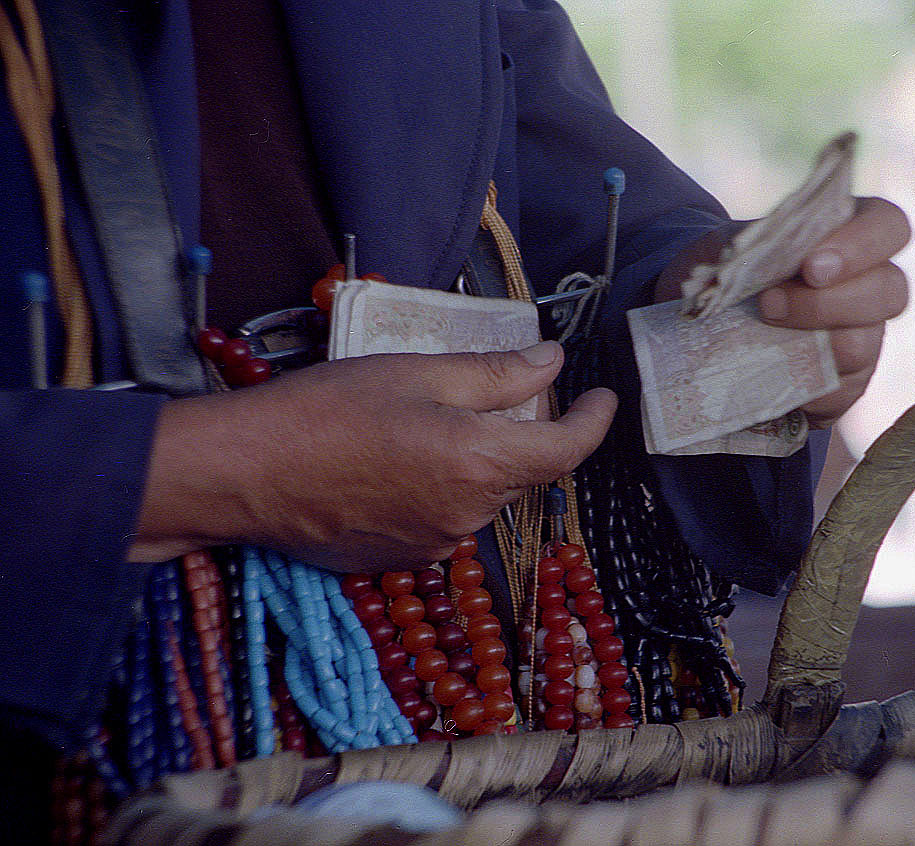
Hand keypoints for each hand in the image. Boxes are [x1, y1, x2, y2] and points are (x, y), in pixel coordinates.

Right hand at [128, 341, 615, 569]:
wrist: (243, 475)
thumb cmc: (325, 412)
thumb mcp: (417, 374)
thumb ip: (496, 373)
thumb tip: (554, 364)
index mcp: (481, 465)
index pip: (568, 450)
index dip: (595, 422)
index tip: (605, 399)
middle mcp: (470, 516)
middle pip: (522, 471)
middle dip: (524, 432)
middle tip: (499, 387)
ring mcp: (435, 544)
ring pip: (482, 494)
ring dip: (477, 460)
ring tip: (426, 421)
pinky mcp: (402, 560)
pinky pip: (444, 516)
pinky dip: (441, 486)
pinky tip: (396, 460)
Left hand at [656, 196, 909, 426]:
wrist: (713, 318)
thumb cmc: (733, 271)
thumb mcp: (730, 247)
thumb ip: (744, 247)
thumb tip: (736, 267)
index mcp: (852, 235)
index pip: (888, 227)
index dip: (861, 245)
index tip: (812, 266)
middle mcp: (872, 285)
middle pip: (888, 292)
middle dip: (826, 303)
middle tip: (770, 304)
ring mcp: (866, 336)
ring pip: (863, 346)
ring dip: (810, 344)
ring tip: (762, 337)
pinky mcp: (850, 382)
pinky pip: (841, 392)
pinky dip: (804, 389)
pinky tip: (772, 378)